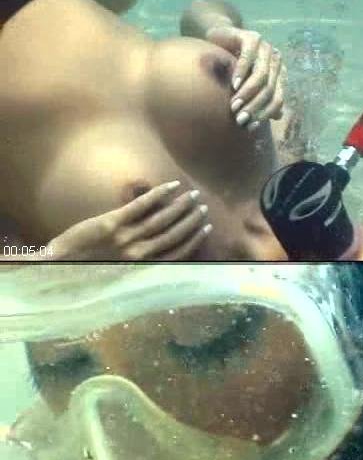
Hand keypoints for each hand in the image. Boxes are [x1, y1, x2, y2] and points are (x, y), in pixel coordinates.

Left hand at [44, 181, 211, 260]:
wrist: (58, 265)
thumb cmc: (87, 272)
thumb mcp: (118, 274)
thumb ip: (140, 265)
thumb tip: (162, 256)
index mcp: (141, 267)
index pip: (177, 252)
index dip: (195, 239)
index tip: (207, 228)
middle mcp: (137, 253)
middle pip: (173, 234)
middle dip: (191, 220)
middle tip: (202, 206)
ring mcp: (125, 237)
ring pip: (161, 219)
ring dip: (180, 206)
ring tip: (191, 196)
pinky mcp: (112, 222)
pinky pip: (141, 206)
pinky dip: (158, 194)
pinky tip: (171, 186)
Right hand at [204, 25, 284, 128]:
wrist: (218, 37)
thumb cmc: (231, 64)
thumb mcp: (246, 84)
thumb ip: (261, 97)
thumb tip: (279, 116)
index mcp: (278, 74)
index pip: (278, 99)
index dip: (265, 114)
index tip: (249, 127)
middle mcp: (275, 61)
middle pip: (270, 89)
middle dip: (255, 106)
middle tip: (239, 119)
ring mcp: (265, 48)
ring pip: (262, 75)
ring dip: (248, 93)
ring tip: (234, 105)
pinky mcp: (252, 37)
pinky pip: (249, 56)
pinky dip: (242, 72)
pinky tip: (233, 84)